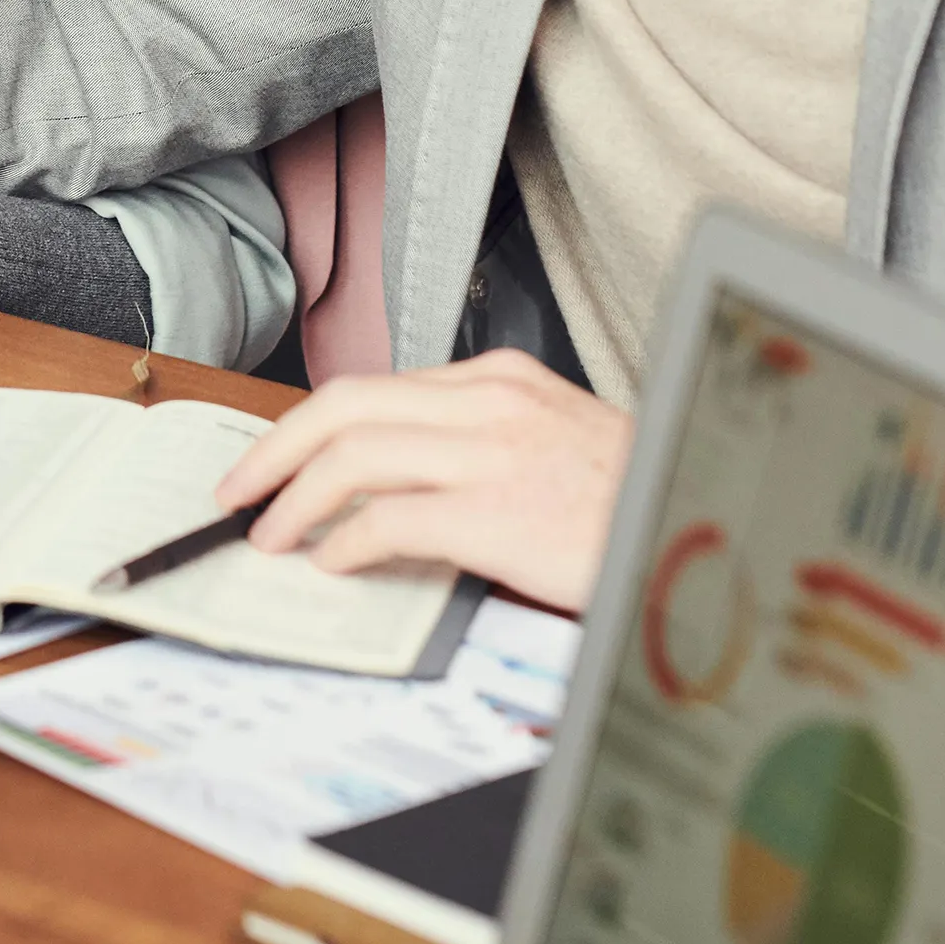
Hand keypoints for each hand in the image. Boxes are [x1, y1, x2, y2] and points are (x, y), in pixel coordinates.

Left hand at [218, 349, 631, 613]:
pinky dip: (346, 542)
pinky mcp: (497, 511)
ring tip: (270, 536)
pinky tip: (334, 564)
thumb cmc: (633, 502)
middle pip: (343, 406)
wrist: (707, 526)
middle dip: (274, 450)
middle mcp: (489, 400)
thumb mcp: (553, 445)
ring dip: (294, 499)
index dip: (309, 428)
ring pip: (352, 454)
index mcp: (499, 379)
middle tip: (238, 493)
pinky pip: (389, 518)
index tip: (275, 463)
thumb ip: (478, 449)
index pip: (375, 389)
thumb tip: (397, 490)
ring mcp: (492, 451)